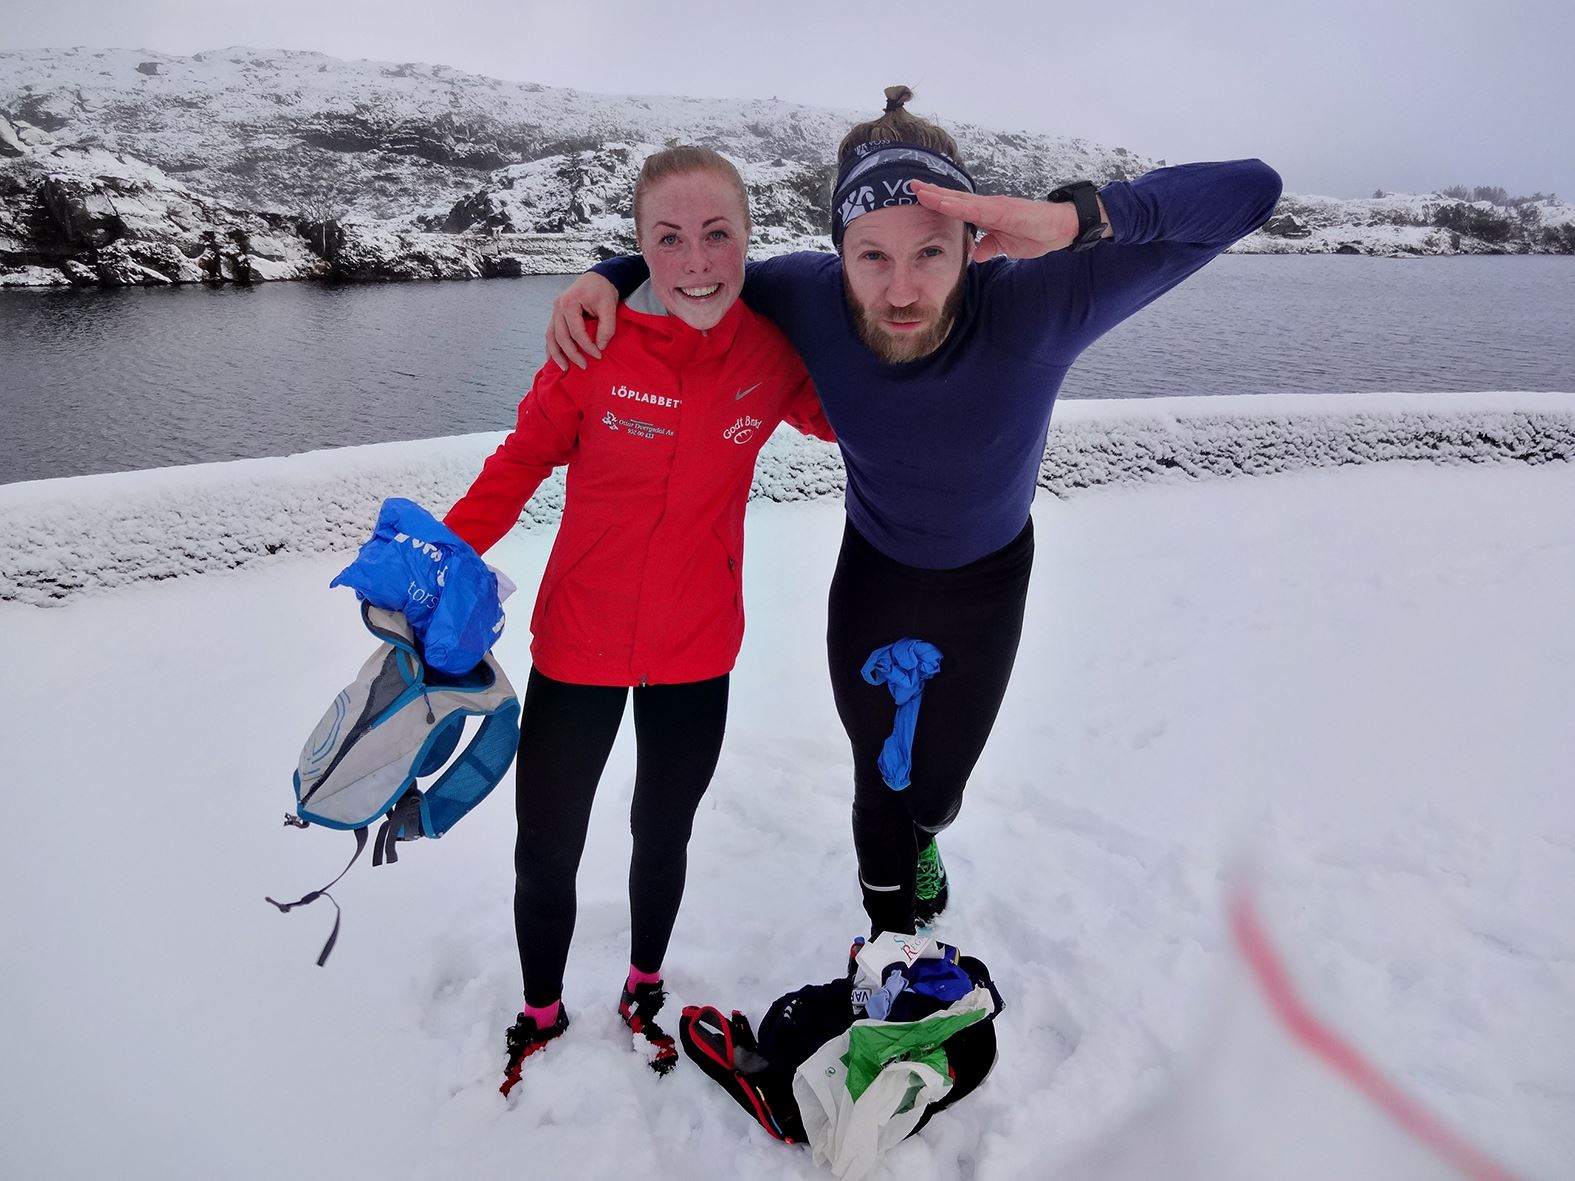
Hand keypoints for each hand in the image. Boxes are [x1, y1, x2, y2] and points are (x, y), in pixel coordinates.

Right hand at [546, 273, 618, 369]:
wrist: (598, 277)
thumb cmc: (603, 289)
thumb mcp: (609, 306)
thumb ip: (606, 327)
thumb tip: (600, 346)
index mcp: (569, 303)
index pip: (576, 332)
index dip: (587, 346)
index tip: (598, 355)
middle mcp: (558, 307)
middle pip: (560, 336)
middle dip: (571, 354)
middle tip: (583, 366)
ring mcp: (555, 311)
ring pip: (550, 337)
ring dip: (556, 354)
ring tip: (564, 368)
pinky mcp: (557, 315)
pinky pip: (551, 333)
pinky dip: (552, 347)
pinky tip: (553, 358)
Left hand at [912, 180, 1104, 262]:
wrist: (1062, 228)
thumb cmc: (1037, 233)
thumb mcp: (1007, 246)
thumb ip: (990, 247)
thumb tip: (974, 254)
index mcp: (988, 214)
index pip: (957, 207)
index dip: (938, 202)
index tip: (918, 197)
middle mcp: (988, 206)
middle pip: (955, 199)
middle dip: (932, 193)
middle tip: (910, 185)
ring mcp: (995, 206)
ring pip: (961, 201)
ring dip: (940, 196)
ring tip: (919, 190)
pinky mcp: (1004, 211)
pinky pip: (977, 209)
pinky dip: (959, 206)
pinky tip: (944, 203)